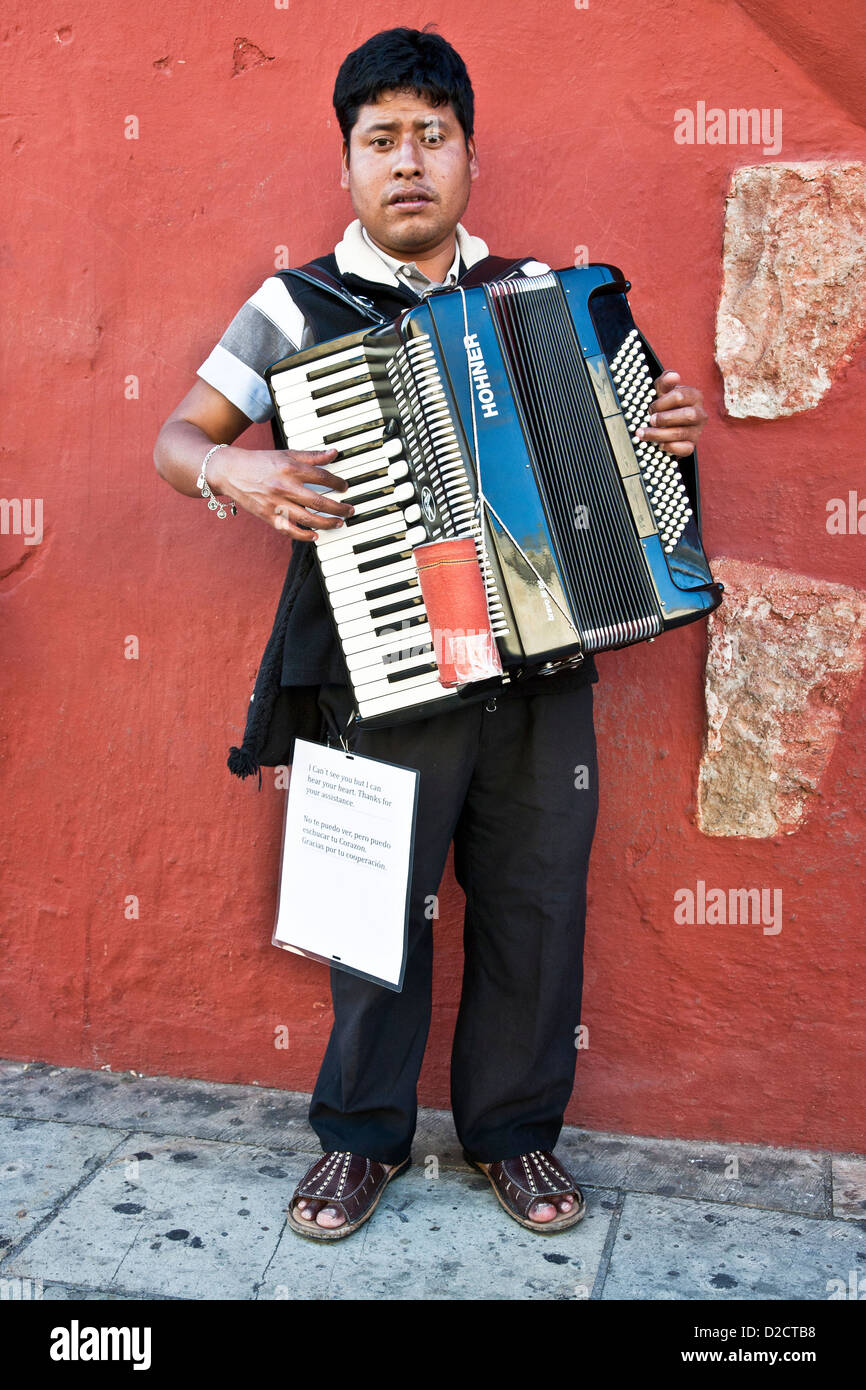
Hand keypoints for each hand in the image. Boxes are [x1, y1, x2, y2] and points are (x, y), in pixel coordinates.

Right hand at [212, 445, 353, 540]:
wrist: (229, 471)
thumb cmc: (259, 462)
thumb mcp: (285, 454)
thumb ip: (311, 456)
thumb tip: (334, 453)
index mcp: (290, 468)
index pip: (322, 477)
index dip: (338, 483)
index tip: (345, 487)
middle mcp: (285, 486)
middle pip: (319, 501)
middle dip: (339, 508)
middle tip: (350, 510)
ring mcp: (276, 503)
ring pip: (307, 518)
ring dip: (327, 523)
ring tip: (339, 523)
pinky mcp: (267, 516)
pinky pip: (289, 530)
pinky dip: (303, 535)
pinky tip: (316, 536)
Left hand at [635, 370, 706, 456]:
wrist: (669, 423)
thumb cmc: (667, 404)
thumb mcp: (663, 390)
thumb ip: (665, 381)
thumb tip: (673, 376)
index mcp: (694, 396)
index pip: (680, 396)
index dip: (662, 403)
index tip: (651, 407)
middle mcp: (700, 413)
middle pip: (687, 415)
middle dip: (665, 418)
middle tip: (650, 420)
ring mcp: (697, 430)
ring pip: (682, 433)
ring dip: (659, 434)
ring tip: (644, 434)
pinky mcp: (692, 445)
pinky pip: (685, 449)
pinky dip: (670, 447)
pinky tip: (659, 444)